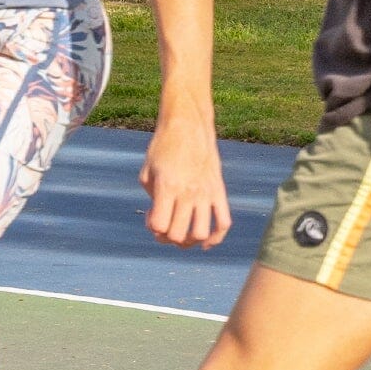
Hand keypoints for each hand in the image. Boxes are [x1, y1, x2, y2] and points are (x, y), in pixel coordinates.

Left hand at [140, 107, 231, 246]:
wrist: (187, 126)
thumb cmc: (162, 148)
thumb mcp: (147, 171)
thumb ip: (151, 198)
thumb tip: (160, 223)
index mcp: (166, 186)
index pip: (159, 225)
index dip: (152, 228)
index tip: (151, 216)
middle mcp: (188, 193)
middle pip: (179, 234)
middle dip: (167, 238)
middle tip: (164, 229)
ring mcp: (206, 193)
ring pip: (201, 233)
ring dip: (190, 241)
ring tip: (182, 233)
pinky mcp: (219, 192)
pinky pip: (223, 223)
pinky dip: (216, 238)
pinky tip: (205, 242)